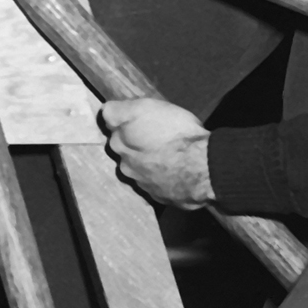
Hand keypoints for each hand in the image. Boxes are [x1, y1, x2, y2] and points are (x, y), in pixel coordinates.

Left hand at [98, 96, 215, 208]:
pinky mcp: (161, 198)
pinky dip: (163, 178)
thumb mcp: (145, 108)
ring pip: (139, 169)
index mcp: (119, 143)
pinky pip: (158, 184)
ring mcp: (142, 184)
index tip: (136, 116)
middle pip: (122, 149)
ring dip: (148, 163)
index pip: (110, 124)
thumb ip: (120, 111)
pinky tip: (177, 172)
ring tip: (167, 156)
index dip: (124, 118)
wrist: (202, 169)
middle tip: (153, 135)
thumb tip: (106, 112)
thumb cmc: (174, 133)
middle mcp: (125, 165)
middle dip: (132, 143)